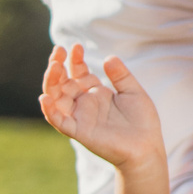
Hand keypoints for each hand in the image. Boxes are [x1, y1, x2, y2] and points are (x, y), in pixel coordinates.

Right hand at [39, 44, 163, 171]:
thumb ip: (121, 76)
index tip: (76, 46)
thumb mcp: (133, 92)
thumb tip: (108, 57)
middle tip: (58, 50)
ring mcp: (80, 117)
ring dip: (51, 82)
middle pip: (62, 83)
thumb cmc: (142, 122)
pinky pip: (59, 121)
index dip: (75, 60)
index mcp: (95, 93)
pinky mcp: (79, 131)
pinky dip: (49, 110)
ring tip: (54, 66)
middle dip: (57, 66)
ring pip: (56, 98)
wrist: (147, 147)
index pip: (78, 73)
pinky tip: (45, 97)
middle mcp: (84, 104)